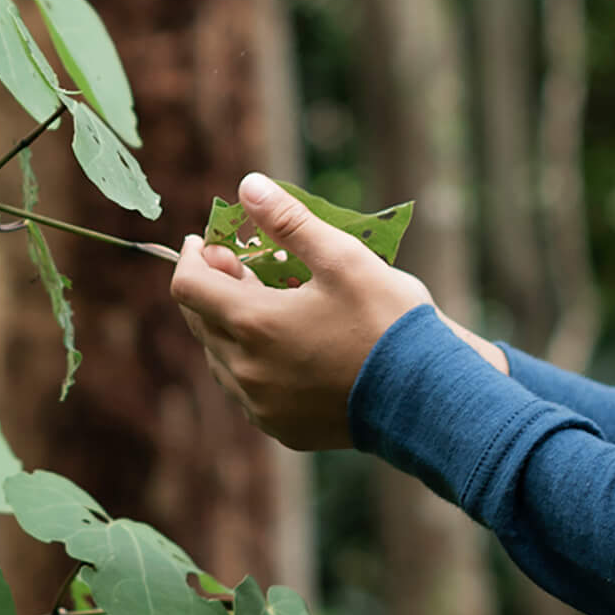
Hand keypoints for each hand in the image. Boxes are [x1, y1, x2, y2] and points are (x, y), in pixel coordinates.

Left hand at [171, 173, 432, 450]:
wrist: (426, 396)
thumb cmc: (387, 321)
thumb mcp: (343, 258)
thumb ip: (290, 220)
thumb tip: (248, 185)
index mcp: (253, 323)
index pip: (188, 285)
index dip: (192, 256)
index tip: (209, 241)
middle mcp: (245, 370)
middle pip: (200, 321)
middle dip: (214, 287)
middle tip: (242, 265)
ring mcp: (261, 406)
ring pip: (221, 359)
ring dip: (231, 328)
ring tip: (268, 306)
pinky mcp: (282, 429)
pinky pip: (248, 392)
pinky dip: (253, 364)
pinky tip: (286, 349)